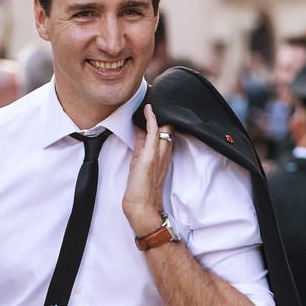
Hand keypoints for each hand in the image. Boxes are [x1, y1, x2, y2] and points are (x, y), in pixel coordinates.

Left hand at [122, 104, 173, 235]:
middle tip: (157, 96)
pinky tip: (148, 110)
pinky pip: (153, 134)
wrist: (141, 209)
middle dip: (163, 114)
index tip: (155, 107)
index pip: (165, 134)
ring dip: (158, 113)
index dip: (162, 120)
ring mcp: (158, 155)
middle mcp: (164, 155)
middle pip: (168, 129)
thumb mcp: (139, 164)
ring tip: (152, 97)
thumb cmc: (140, 191)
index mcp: (162, 157)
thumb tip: (138, 131)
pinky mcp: (150, 157)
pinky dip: (151, 120)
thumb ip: (140, 147)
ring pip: (163, 128)